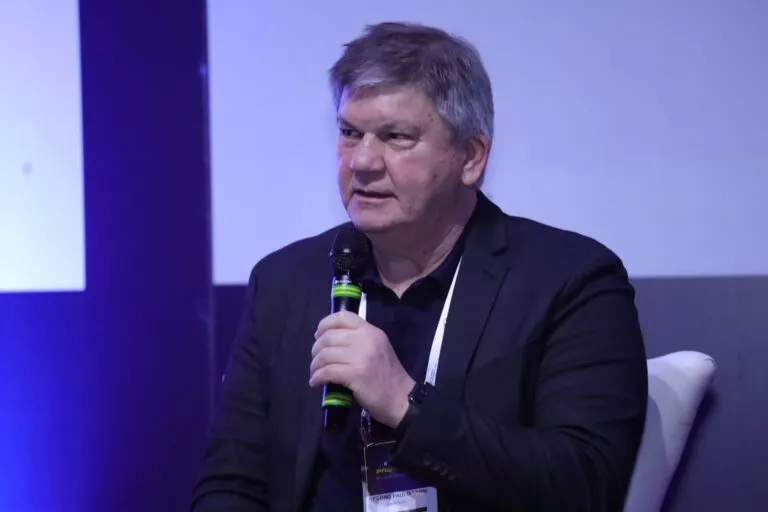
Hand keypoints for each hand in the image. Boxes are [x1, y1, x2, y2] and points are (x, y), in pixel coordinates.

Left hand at [309, 311, 415, 427]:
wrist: (401, 398)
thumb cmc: (387, 375)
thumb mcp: (377, 348)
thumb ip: (359, 340)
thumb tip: (329, 339)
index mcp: (371, 331)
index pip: (342, 317)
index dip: (324, 324)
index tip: (318, 335)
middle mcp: (366, 339)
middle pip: (329, 336)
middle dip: (316, 349)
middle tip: (315, 359)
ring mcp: (361, 357)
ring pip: (325, 354)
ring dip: (315, 365)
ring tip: (315, 372)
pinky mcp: (355, 375)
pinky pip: (327, 372)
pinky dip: (317, 377)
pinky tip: (316, 382)